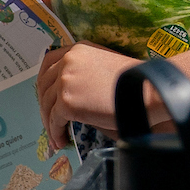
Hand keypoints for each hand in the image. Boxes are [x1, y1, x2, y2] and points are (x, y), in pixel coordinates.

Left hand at [36, 42, 189, 142]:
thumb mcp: (104, 68)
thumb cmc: (133, 83)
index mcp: (77, 50)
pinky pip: (54, 119)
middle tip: (50, 122)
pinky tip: (61, 140)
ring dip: (50, 123)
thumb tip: (70, 96)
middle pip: (44, 85)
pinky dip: (55, 131)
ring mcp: (65, 80)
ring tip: (56, 137)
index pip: (48, 63)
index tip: (45, 97)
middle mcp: (67, 61)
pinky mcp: (67, 100)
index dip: (44, 82)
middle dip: (44, 105)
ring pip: (47, 104)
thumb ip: (84, 74)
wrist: (145, 91)